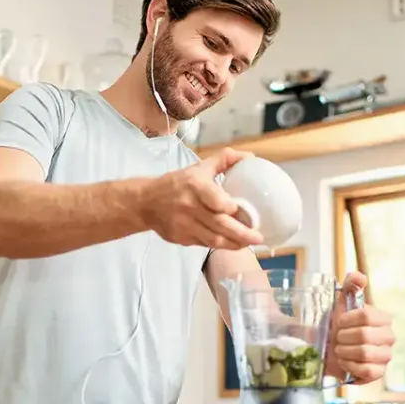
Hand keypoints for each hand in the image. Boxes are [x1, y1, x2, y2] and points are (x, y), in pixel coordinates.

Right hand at [140, 147, 263, 249]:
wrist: (145, 202)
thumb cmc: (177, 184)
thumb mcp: (198, 168)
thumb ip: (224, 160)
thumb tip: (249, 158)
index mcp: (195, 186)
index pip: (215, 200)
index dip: (229, 207)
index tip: (240, 209)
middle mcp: (189, 207)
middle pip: (219, 224)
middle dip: (242, 234)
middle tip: (258, 237)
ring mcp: (185, 225)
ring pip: (214, 239)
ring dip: (234, 244)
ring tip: (249, 243)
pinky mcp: (182, 238)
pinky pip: (205, 244)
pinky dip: (220, 245)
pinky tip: (232, 244)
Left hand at [326, 272, 394, 384]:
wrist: (329, 349)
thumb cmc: (337, 325)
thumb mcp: (341, 301)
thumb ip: (351, 284)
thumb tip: (359, 276)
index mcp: (383, 318)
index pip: (367, 315)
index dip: (348, 319)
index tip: (338, 322)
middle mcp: (389, 337)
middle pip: (365, 335)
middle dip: (344, 337)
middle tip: (337, 338)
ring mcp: (385, 356)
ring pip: (366, 353)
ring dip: (345, 352)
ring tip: (339, 350)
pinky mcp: (379, 373)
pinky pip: (367, 371)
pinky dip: (350, 366)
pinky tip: (344, 362)